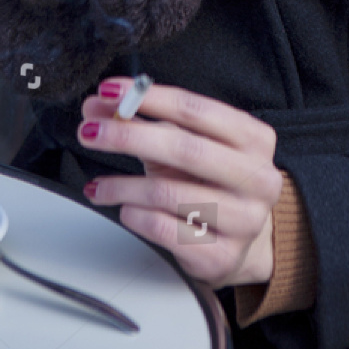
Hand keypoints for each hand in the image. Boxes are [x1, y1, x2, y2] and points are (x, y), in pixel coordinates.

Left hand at [78, 79, 282, 287]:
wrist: (242, 240)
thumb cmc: (210, 182)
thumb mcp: (184, 144)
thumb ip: (144, 121)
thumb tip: (99, 104)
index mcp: (254, 139)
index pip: (196, 109)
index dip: (150, 98)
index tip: (111, 92)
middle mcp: (258, 178)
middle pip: (185, 149)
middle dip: (129, 137)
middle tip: (91, 133)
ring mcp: (245, 220)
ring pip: (169, 194)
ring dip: (123, 186)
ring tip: (100, 185)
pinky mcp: (223, 256)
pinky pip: (165, 230)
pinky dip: (135, 216)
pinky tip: (124, 209)